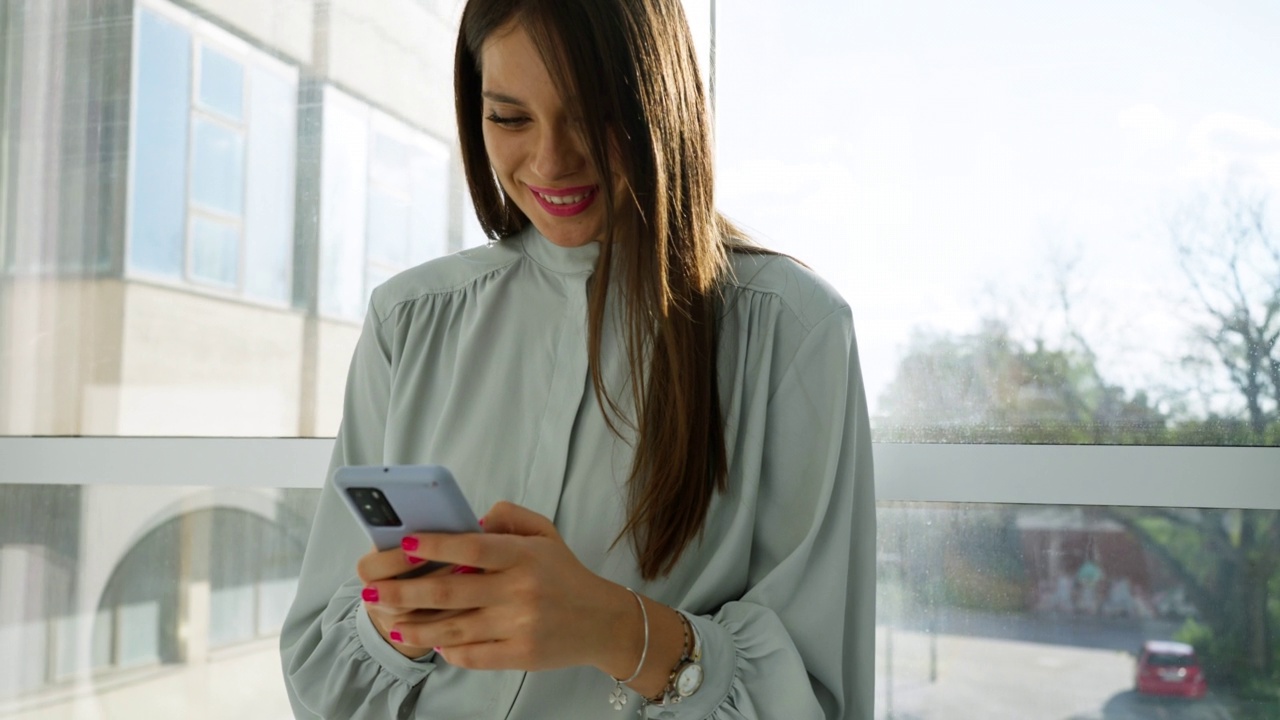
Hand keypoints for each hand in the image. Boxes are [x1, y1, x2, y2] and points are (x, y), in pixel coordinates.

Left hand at [361, 501, 639, 673]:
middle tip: (372, 592)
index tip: (405, 544)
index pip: (472, 548)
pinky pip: (472, 655)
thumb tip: (468, 520)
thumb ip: (507, 517)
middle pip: (451, 593)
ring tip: (391, 622)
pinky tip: (431, 643)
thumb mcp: (545, 533)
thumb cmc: (565, 573)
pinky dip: (448, 650)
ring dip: (416, 628)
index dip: (436, 546)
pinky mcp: (520, 655)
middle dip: (405, 592)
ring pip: (454, 629)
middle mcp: (521, 590)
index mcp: (524, 556)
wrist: (602, 621)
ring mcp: (519, 625)